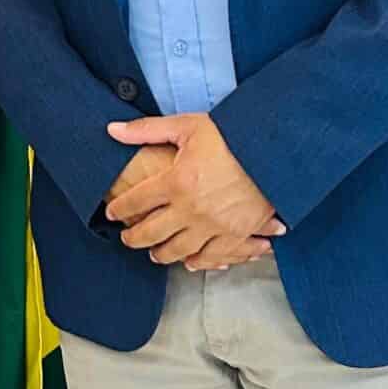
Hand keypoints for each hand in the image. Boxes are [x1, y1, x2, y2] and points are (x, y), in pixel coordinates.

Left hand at [104, 114, 285, 267]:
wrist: (275, 152)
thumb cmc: (232, 136)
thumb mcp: (187, 126)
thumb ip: (147, 130)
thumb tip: (112, 130)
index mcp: (175, 181)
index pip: (135, 202)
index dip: (119, 209)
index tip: (112, 212)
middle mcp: (190, 209)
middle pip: (150, 233)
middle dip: (133, 238)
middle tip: (127, 237)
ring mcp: (212, 225)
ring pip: (177, 250)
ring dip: (160, 254)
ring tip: (154, 253)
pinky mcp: (234, 233)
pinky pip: (210, 257)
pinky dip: (197, 262)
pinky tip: (189, 262)